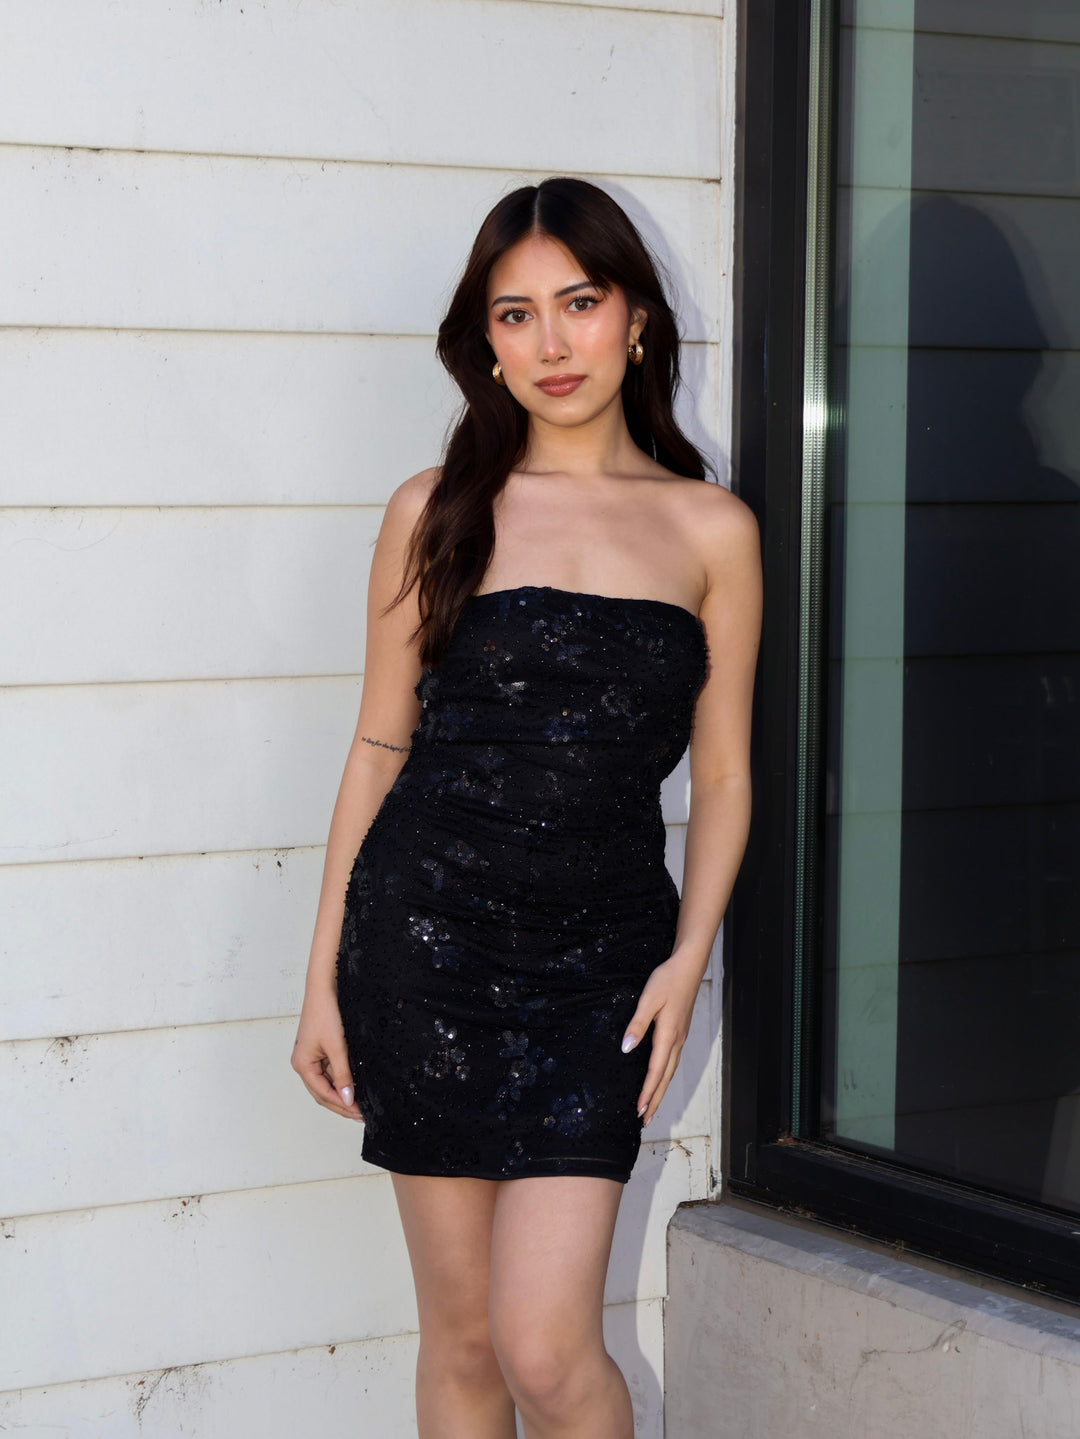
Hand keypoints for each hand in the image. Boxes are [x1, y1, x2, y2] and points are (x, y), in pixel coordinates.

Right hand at [291, 987, 364, 1121]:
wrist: (324, 988)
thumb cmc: (326, 1013)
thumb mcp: (337, 1047)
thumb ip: (342, 1074)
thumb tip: (348, 1099)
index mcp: (302, 1065)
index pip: (322, 1094)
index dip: (341, 1105)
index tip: (358, 1113)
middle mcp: (304, 1064)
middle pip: (323, 1093)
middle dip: (341, 1104)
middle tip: (361, 1114)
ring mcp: (312, 1057)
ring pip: (327, 1083)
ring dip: (342, 1094)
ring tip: (360, 1104)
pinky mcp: (320, 1050)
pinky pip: (330, 1071)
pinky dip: (342, 1080)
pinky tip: (355, 1085)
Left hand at [621, 955, 702, 1127]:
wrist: (688, 967)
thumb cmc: (668, 980)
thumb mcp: (648, 999)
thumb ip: (637, 1024)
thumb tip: (627, 1048)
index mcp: (668, 1035)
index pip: (656, 1071)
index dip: (647, 1092)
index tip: (639, 1109)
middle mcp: (676, 1040)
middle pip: (666, 1077)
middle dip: (655, 1099)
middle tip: (645, 1120)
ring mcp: (680, 1037)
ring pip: (670, 1070)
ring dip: (660, 1090)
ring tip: (651, 1105)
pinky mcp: (680, 1032)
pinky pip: (672, 1061)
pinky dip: (664, 1075)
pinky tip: (660, 1078)